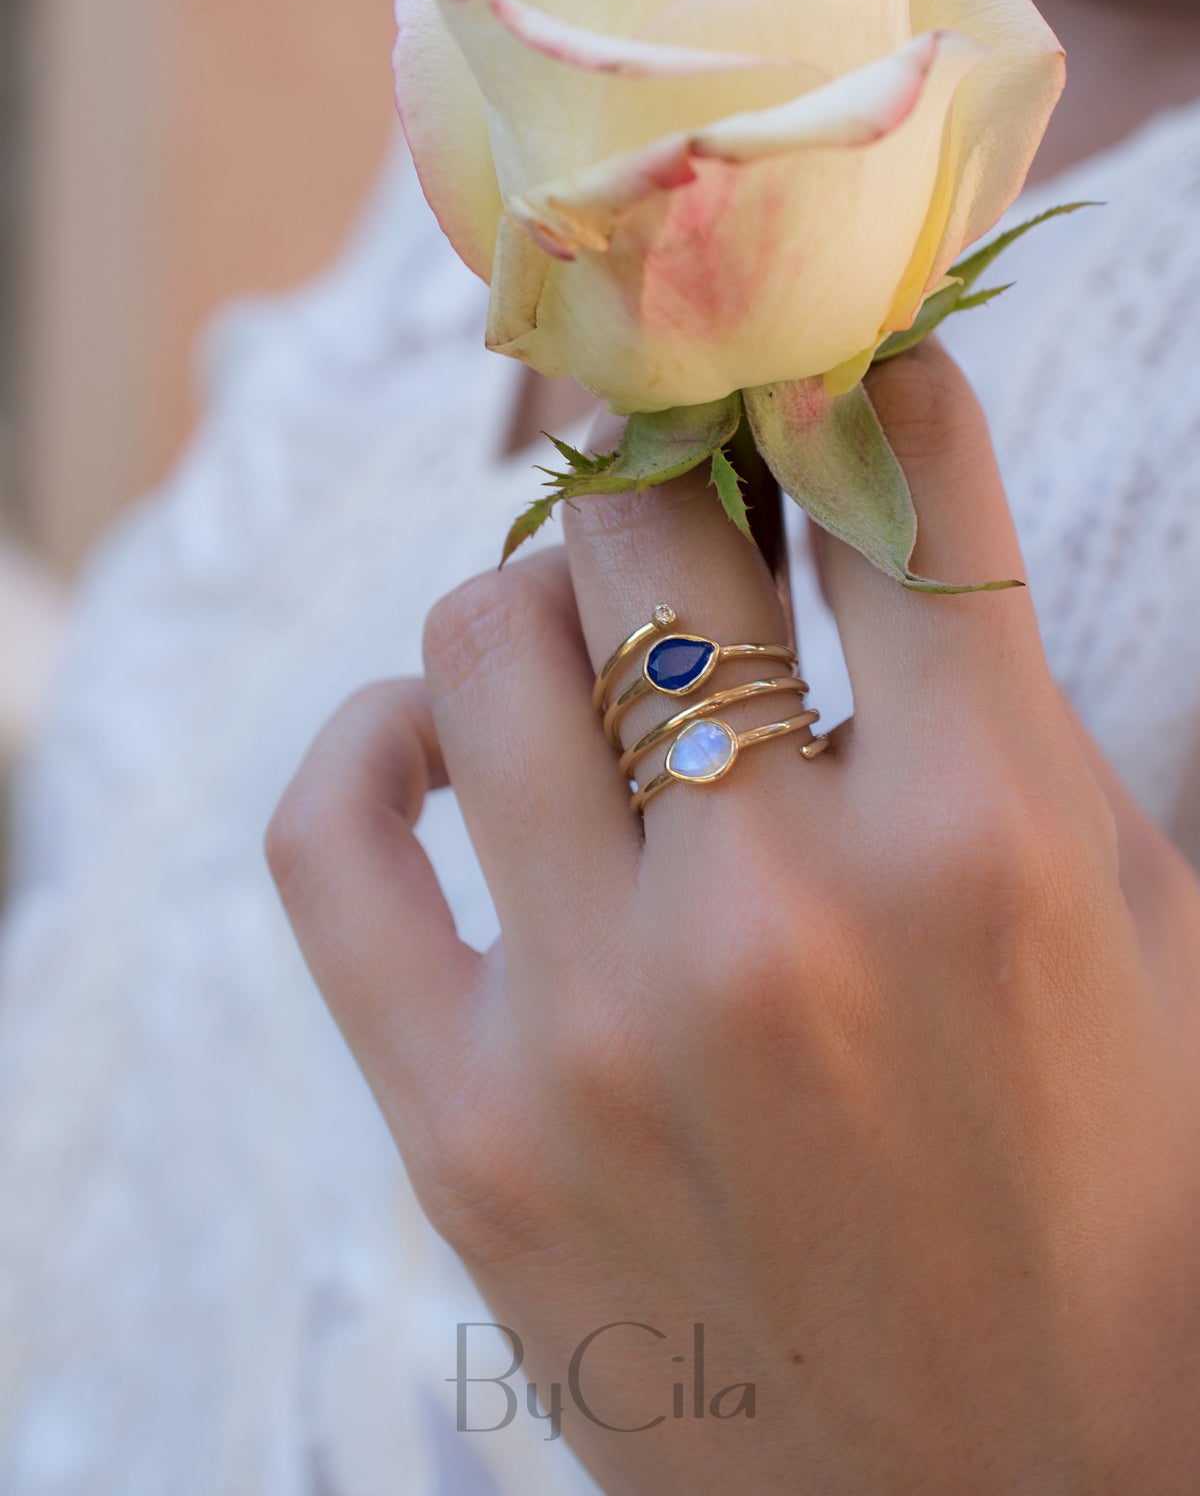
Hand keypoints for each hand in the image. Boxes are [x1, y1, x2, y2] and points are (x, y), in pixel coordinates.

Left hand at [267, 343, 1199, 1493]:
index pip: (888, 480)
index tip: (829, 373)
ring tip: (610, 642)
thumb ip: (999, 698)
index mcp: (986, 845)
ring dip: (554, 597)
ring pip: (485, 637)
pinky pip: (332, 835)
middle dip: (687, 477)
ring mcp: (591, 1030)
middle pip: (650, 528)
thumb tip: (858, 487)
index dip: (858, 387)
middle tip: (706, 503)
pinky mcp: (461, 1133)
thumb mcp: (1122, 920)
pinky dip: (377, 740)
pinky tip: (444, 735)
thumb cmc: (1116, 1202)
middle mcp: (777, 920)